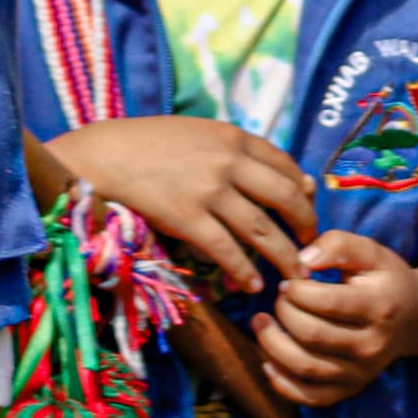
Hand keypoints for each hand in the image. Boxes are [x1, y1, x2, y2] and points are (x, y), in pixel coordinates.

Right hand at [45, 114, 319, 291]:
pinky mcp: (187, 218)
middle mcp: (229, 162)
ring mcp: (209, 191)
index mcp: (234, 137)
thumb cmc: (150, 143)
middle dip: (305, 223)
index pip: (285, 164)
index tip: (310, 206)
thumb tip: (273, 173)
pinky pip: (225, 250)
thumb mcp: (200, 133)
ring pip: (262, 229)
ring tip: (296, 276)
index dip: (303, 189)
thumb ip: (234, 150)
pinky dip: (243, 271)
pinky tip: (252, 285)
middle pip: (285, 197)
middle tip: (311, 243)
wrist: (105, 155)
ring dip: (284, 255)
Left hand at [257, 227, 417, 406]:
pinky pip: (310, 396)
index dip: (298, 290)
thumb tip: (303, 259)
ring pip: (306, 366)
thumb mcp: (372, 253)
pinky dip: (282, 383)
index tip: (289, 281)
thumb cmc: (386, 280)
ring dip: (272, 345)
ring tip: (261, 323)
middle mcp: (372, 344)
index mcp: (380, 306)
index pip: (328, 302)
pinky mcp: (350, 389)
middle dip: (284, 313)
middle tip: (278, 299)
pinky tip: (268, 361)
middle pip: (313, 335)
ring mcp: (361, 372)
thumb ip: (339, 245)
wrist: (415, 318)